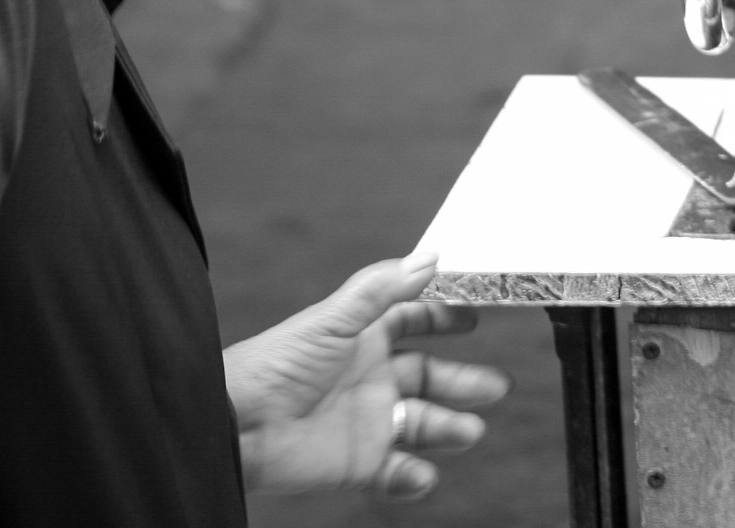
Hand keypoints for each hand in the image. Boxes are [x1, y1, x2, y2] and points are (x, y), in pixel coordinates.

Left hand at [225, 254, 510, 500]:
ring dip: (448, 428)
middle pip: (429, 377)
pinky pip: (396, 472)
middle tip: (496, 386)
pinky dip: (413, 476)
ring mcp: (366, 421)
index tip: (475, 316)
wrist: (239, 426)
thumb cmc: (277, 364)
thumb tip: (430, 258)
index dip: (443, 319)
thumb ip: (382, 289)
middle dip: (463, 382)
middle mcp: (369, 377)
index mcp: (363, 337)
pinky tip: (422, 473)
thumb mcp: (334, 318)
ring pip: (421, 424)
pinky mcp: (357, 462)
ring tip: (468, 430)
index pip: (412, 321)